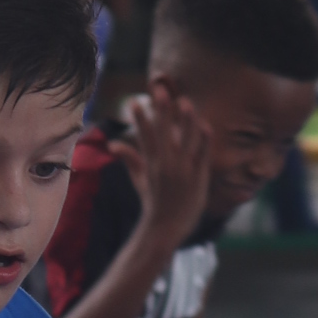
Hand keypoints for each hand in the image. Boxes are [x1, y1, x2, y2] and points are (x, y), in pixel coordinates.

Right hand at [118, 86, 212, 243]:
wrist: (167, 228)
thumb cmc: (154, 203)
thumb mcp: (139, 180)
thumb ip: (129, 159)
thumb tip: (112, 144)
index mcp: (151, 164)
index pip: (144, 136)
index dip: (139, 119)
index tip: (135, 102)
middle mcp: (166, 165)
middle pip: (164, 132)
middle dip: (161, 110)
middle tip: (158, 88)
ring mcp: (183, 171)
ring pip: (186, 140)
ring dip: (186, 120)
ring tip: (185, 101)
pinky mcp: (198, 177)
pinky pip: (202, 154)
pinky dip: (204, 140)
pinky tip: (205, 125)